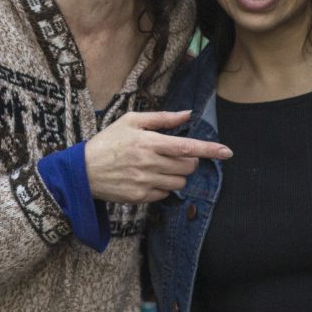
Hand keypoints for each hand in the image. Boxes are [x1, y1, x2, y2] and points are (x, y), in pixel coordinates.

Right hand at [84, 110, 231, 203]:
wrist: (83, 171)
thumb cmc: (108, 141)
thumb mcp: (131, 121)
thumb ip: (162, 118)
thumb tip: (187, 114)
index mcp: (148, 142)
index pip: (186, 147)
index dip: (209, 150)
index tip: (227, 152)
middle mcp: (148, 163)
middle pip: (187, 166)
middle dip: (188, 160)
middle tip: (174, 154)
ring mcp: (145, 182)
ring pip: (180, 182)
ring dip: (177, 173)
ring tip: (159, 165)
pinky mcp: (140, 197)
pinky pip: (166, 193)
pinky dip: (164, 185)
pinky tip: (148, 177)